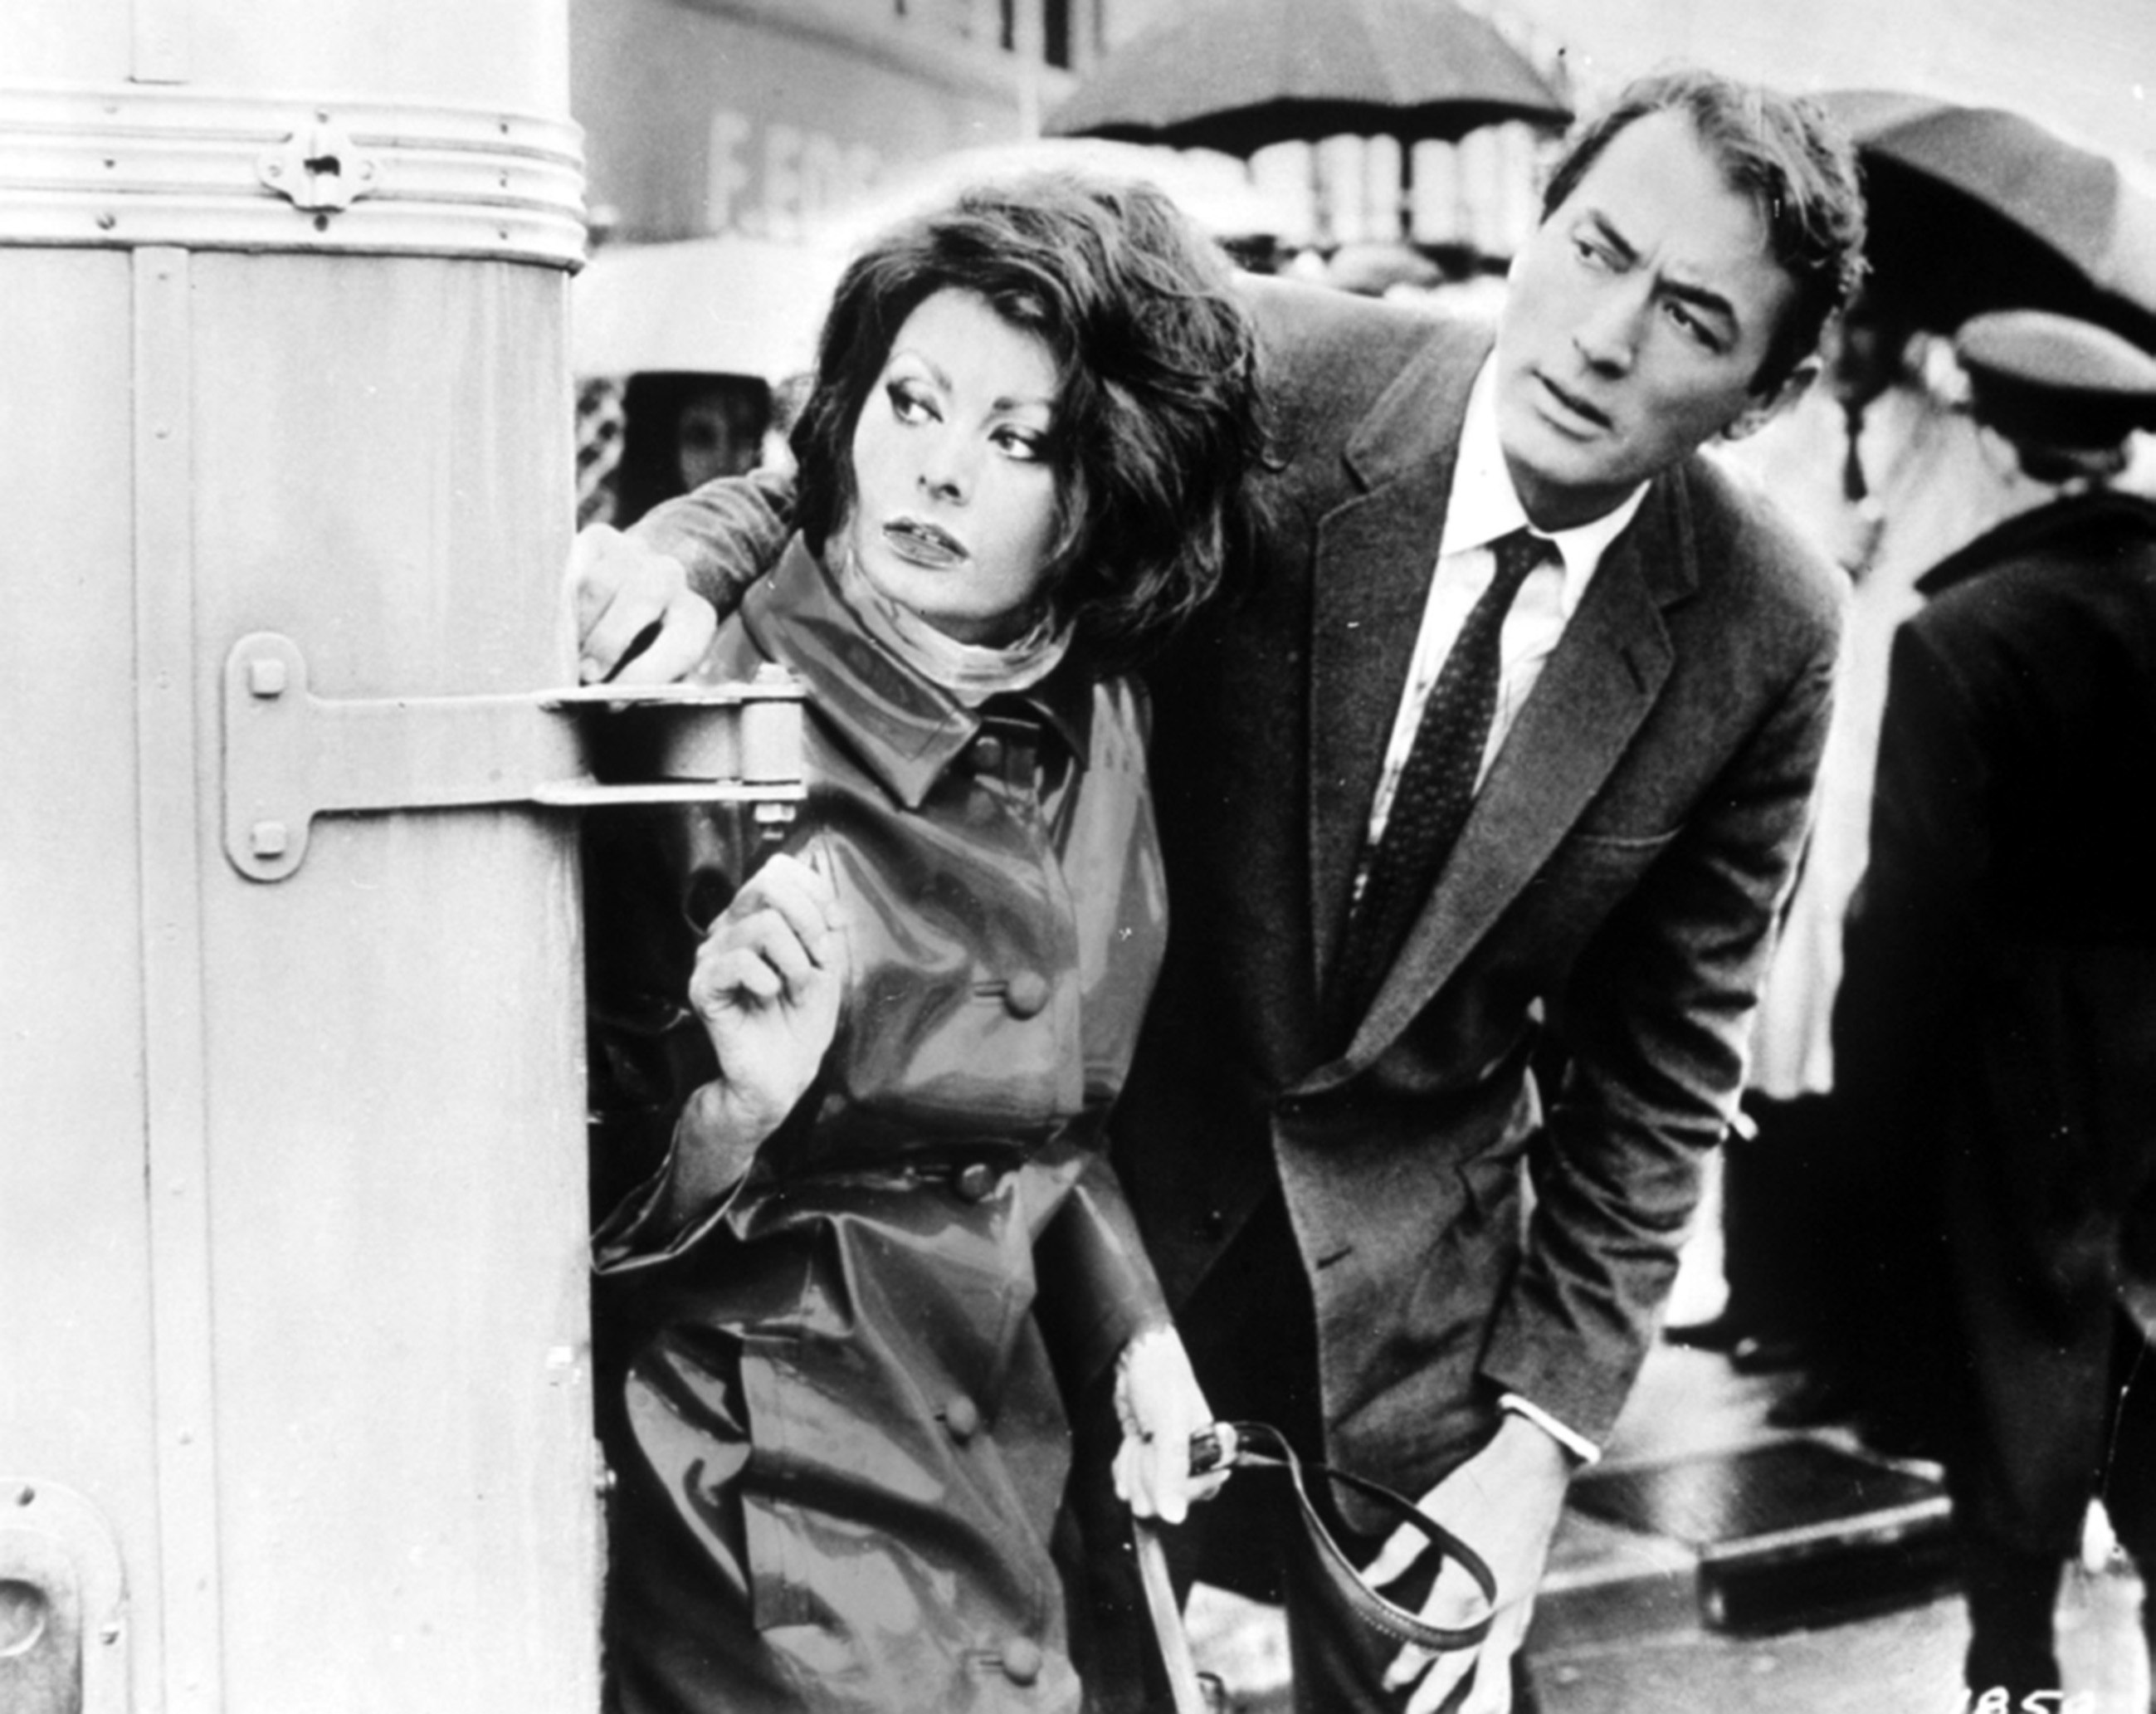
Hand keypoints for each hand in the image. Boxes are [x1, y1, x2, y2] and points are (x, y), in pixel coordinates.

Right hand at [568, 523, 716, 684]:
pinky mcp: (598, 539)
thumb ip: (640, 685)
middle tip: (583, 674)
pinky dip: (558, 598)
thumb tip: (605, 698)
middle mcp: (670, 578)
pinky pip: (572, 565)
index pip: (680, 644)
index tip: (609, 700)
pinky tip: (550, 622)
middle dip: (609, 641)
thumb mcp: (656, 674)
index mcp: (696, 618)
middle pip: (641, 597)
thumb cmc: (645, 648)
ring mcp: (634, 552)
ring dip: (577, 623)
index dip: (644, 674)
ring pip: (599, 582)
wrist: (645, 587)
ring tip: (562, 653)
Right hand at [678, 850, 846, 1182]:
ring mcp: (711, 955)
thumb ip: (822, 919)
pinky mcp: (702, 986)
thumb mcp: (826, 961)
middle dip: (810, 924)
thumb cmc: (801, 1020)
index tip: (830, 934)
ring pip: (765, 925)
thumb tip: (814, 877)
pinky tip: (768, 996)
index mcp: (754, 917)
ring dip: (797, 961)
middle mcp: (728, 929)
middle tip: (815, 964)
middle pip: (769, 885)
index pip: (778, 869)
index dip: (815, 894)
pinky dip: (768, 979)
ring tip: (792, 988)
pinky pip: (739, 960)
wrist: (783, 1074)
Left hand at [1112, 1325, 1226, 1524]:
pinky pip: (1128, 1485)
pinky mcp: (1144, 1463)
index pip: (1197, 1495)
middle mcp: (1191, 1465)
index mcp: (1211, 1454)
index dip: (1173, 1481)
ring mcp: (1165, 1467)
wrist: (1137, 1358)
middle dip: (1145, 1471)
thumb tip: (1175, 1518)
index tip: (1162, 1451)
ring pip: (1140, 1497)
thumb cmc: (1161, 1383)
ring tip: (1138, 1437)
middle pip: (1162, 1503)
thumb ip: (1172, 1473)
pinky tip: (1130, 1443)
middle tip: (1147, 1439)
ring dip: (1131, 1467)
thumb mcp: (1168, 1426)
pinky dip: (1123, 1466)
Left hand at [1359, 1413, 1572, 1713]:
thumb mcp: (1432, 1511)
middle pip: (1462, 1662)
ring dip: (1473, 1690)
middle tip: (1413, 1713)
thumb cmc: (1479, 1483)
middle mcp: (1494, 1602)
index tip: (1391, 1678)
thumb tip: (1367, 1578)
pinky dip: (1499, 1662)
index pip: (1431, 1638)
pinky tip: (1490, 1671)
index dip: (1409, 1662)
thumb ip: (1398, 1550)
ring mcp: (1517, 1599)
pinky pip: (1513, 1639)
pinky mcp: (1529, 1591)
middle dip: (1437, 1692)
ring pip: (1494, 1660)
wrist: (1535, 1465)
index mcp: (1465, 1584)